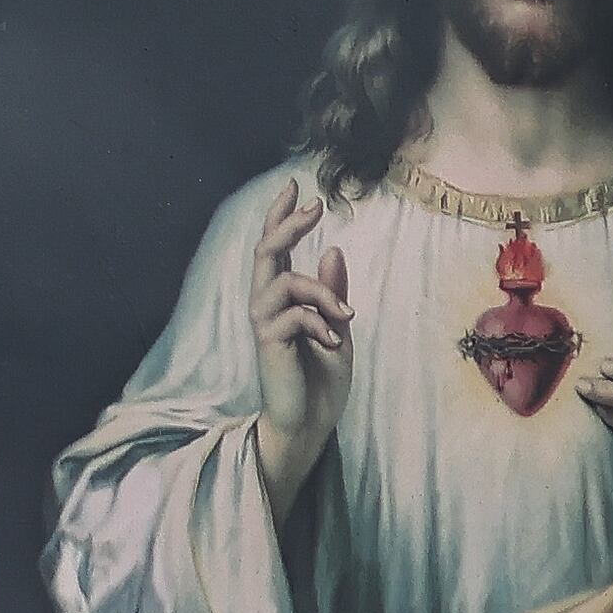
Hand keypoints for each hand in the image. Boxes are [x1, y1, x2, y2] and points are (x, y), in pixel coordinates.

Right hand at [246, 179, 351, 498]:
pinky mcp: (269, 346)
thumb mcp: (337, 328)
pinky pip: (293, 316)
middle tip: (314, 206)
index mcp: (283, 300)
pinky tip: (335, 343)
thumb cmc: (320, 381)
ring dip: (322, 293)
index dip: (281, 217)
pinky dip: (320, 324)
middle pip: (267, 253)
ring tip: (347, 317)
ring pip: (285, 282)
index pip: (275, 249)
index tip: (294, 187)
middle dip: (288, 225)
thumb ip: (331, 293)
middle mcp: (267, 307)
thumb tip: (333, 250)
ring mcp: (265, 325)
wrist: (310, 425)